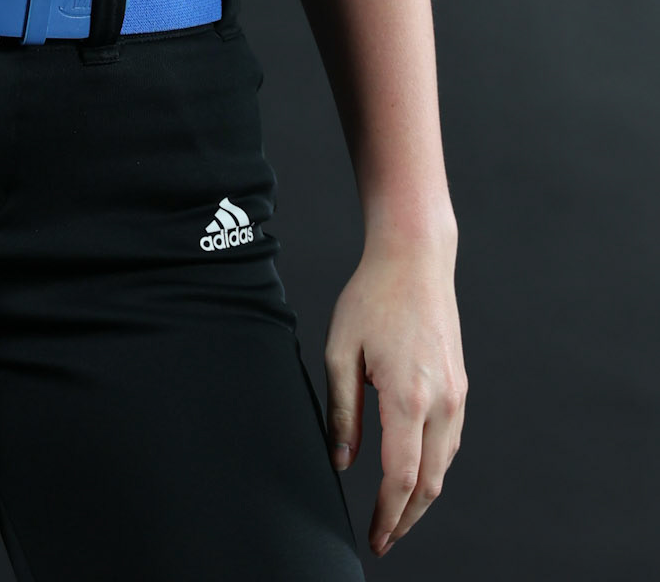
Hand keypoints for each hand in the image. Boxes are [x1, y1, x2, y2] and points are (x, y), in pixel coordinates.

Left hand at [323, 231, 467, 557]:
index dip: (387, 515)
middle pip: (430, 484)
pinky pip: (449, 442)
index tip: (373, 538)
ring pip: (444, 467)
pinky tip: (414, 475)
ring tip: (394, 515)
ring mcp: (457, 396)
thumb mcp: (340, 351)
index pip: (401, 477)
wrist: (415, 260)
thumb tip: (342, 461)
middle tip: (382, 540)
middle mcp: (442, 402)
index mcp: (408, 396)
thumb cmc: (372, 297)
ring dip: (422, 497)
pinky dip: (433, 469)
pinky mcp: (460, 387)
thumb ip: (342, 411)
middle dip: (406, 518)